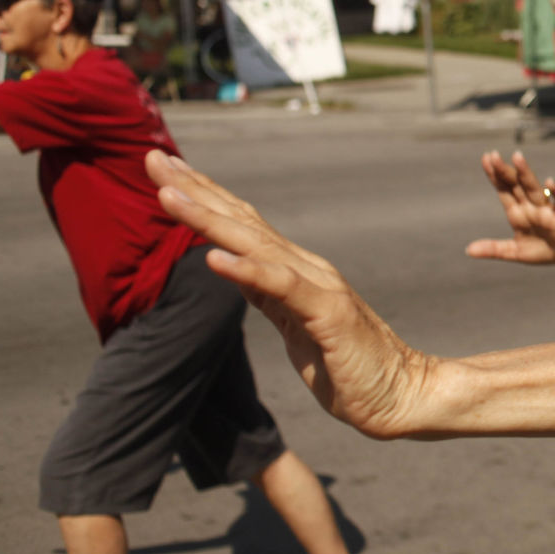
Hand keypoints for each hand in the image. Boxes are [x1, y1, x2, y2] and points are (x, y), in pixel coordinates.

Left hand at [144, 150, 433, 439]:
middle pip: (241, 221)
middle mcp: (306, 268)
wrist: (403, 394)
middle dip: (194, 189)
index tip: (164, 170)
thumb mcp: (294, 325)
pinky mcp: (327, 314)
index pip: (241, 224)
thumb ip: (267, 292)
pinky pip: (281, 288)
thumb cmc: (349, 366)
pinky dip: (247, 270)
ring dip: (208, 219)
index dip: (202, 196)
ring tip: (167, 196)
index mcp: (296, 270)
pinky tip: (213, 258)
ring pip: (255, 245)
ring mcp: (319, 287)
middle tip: (152, 159)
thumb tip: (232, 266)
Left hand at [466, 150, 554, 263]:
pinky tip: (549, 183)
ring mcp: (545, 209)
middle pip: (515, 185)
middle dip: (504, 171)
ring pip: (534, 188)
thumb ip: (493, 249)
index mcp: (516, 213)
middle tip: (493, 155)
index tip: (485, 158)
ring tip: (517, 158)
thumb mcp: (514, 252)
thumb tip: (468, 250)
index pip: (503, 190)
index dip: (494, 176)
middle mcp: (529, 206)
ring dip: (525, 174)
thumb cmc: (541, 249)